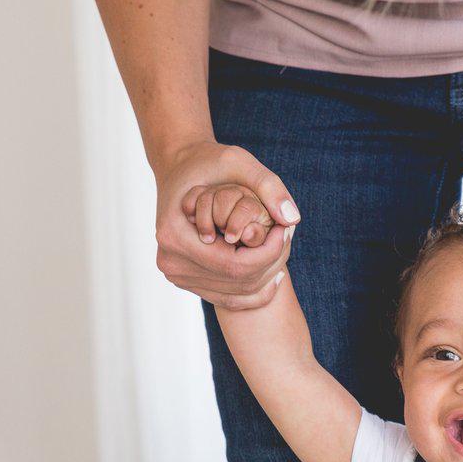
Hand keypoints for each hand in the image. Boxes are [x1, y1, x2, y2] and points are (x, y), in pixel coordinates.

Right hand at [153, 140, 299, 309]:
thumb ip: (269, 186)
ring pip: (235, 295)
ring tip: (281, 250)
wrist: (181, 169)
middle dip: (270, 264)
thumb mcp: (239, 162)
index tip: (286, 231)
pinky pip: (227, 299)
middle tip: (288, 239)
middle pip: (236, 283)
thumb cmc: (209, 162)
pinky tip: (274, 272)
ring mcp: (176, 274)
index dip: (268, 253)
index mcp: (174, 235)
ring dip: (265, 277)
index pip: (235, 265)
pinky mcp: (184, 280)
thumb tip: (292, 220)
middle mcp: (170, 261)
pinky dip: (255, 291)